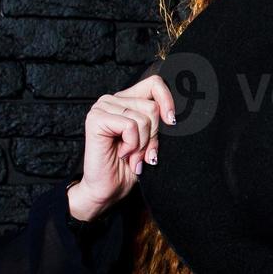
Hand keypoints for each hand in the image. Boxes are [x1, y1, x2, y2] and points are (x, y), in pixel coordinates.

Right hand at [68, 74, 175, 222]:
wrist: (109, 190)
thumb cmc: (131, 167)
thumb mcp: (152, 140)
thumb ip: (160, 122)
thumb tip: (176, 113)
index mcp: (127, 100)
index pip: (155, 83)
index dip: (168, 101)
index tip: (172, 122)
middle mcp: (113, 100)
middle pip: (152, 106)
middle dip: (154, 135)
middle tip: (144, 153)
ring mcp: (102, 107)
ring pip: (144, 117)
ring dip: (143, 144)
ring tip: (133, 156)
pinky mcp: (95, 119)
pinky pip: (130, 125)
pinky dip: (133, 144)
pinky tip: (124, 154)